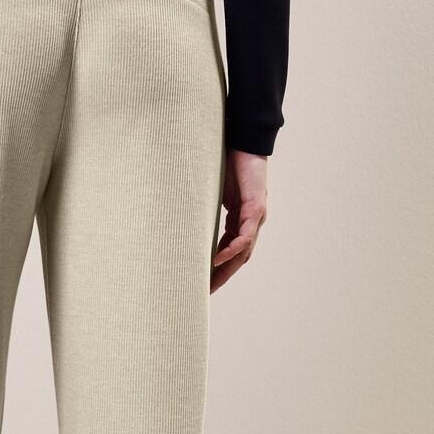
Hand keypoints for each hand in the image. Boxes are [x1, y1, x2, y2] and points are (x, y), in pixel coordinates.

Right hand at [211, 149, 267, 292]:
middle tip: (204, 293)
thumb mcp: (209, 191)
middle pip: (237, 258)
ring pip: (243, 251)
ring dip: (227, 268)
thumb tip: (176, 216)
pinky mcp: (256, 207)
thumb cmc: (225, 162)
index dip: (216, 269)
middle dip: (221, 277)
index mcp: (239, 220)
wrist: (243, 140)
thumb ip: (200, 208)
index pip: (228, 251)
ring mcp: (255, 216)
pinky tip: (219, 258)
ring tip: (210, 283)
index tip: (201, 285)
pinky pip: (245, 234)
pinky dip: (233, 248)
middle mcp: (250, 222)